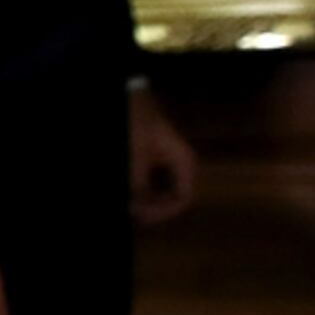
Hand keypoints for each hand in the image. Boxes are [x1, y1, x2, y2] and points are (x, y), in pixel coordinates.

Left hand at [129, 90, 198, 226]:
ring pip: (160, 195)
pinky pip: (150, 187)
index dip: (164, 212)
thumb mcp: (137, 151)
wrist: (130, 98)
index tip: (143, 216)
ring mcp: (165, 166)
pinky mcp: (151, 166)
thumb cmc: (137, 118)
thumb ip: (138, 180)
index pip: (184, 197)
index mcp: (183, 161)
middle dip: (153, 209)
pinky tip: (131, 197)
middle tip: (134, 215)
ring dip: (146, 203)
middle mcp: (178, 166)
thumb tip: (137, 207)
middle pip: (172, 199)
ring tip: (132, 206)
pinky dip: (140, 194)